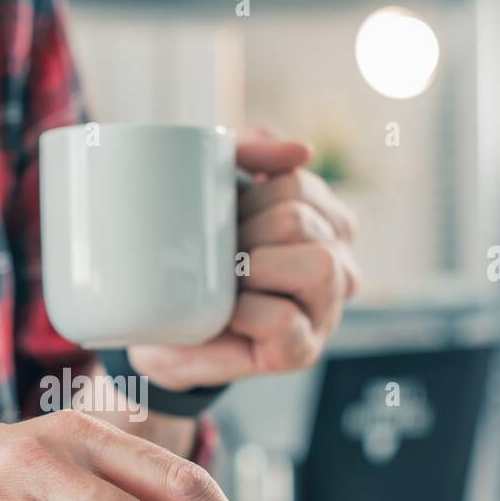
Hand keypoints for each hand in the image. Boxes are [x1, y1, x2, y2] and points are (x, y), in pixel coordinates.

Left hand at [127, 128, 360, 390]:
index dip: (244, 199)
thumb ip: (250, 152)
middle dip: (244, 235)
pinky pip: (284, 318)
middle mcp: (340, 262)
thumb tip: (302, 150)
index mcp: (326, 219)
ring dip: (253, 270)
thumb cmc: (193, 258)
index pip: (295, 182)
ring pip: (316, 265)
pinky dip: (246, 313)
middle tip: (217, 257)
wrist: (159, 327)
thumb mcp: (211, 191)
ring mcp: (327, 309)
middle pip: (299, 220)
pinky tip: (226, 315)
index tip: (220, 223)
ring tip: (227, 283)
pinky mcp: (302, 350)